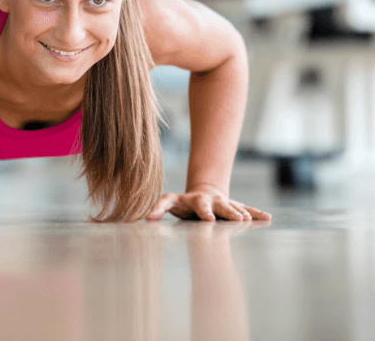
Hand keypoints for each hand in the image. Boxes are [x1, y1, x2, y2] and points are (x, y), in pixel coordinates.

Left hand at [145, 183, 270, 221]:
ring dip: (237, 213)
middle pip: (212, 205)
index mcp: (190, 200)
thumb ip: (158, 208)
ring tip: (245, 220)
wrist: (204, 190)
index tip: (206, 220)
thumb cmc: (183, 202)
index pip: (194, 204)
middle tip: (228, 219)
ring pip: (230, 207)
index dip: (201, 211)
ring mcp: (221, 202)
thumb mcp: (170, 203)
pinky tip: (266, 218)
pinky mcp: (233, 205)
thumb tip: (145, 219)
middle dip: (220, 212)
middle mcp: (207, 199)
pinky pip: (245, 209)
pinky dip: (255, 213)